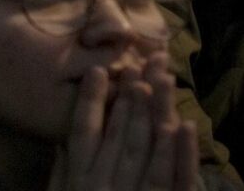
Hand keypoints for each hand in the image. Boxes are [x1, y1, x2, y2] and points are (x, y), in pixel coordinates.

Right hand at [51, 53, 196, 190]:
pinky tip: (185, 125)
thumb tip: (59, 141)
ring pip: (144, 149)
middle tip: (137, 65)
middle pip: (118, 133)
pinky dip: (180, 152)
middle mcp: (102, 182)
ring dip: (154, 113)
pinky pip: (172, 178)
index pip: (83, 130)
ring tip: (162, 81)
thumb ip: (62, 172)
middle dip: (129, 98)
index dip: (90, 100)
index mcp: (79, 177)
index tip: (97, 71)